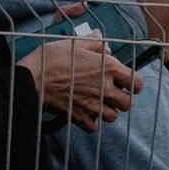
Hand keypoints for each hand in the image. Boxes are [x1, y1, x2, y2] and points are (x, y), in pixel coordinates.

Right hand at [18, 37, 142, 131]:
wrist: (31, 77)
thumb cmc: (52, 58)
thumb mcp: (75, 43)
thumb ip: (94, 43)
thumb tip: (106, 45)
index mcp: (108, 68)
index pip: (137, 83)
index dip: (134, 84)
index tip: (127, 83)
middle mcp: (105, 88)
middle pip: (128, 104)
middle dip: (122, 100)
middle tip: (113, 94)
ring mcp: (93, 105)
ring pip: (113, 116)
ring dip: (108, 111)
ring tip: (98, 103)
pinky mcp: (79, 117)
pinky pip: (94, 126)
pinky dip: (91, 121)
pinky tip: (85, 112)